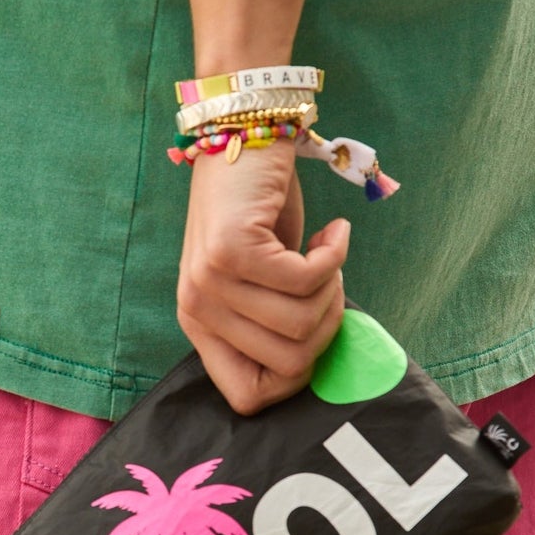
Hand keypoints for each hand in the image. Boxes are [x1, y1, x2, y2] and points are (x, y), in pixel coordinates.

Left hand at [177, 139, 348, 414]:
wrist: (247, 135)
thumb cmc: (263, 211)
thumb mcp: (264, 281)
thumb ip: (278, 323)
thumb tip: (322, 366)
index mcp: (201, 326)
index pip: (247, 399)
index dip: (297, 380)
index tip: (315, 333)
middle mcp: (198, 309)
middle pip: (290, 365)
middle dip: (328, 327)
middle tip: (330, 282)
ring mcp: (211, 281)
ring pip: (303, 324)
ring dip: (334, 289)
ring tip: (329, 254)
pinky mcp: (234, 250)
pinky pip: (309, 280)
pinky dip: (336, 257)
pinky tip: (336, 234)